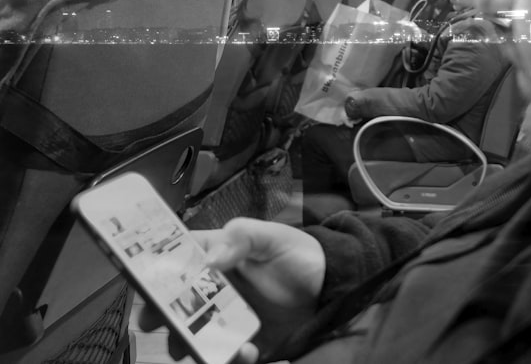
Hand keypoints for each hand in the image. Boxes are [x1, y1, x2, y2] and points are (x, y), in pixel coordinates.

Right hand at [137, 218, 325, 363]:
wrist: (331, 289)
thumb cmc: (299, 255)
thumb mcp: (274, 237)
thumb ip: (243, 237)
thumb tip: (210, 259)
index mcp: (216, 258)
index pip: (176, 260)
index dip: (154, 269)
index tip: (143, 281)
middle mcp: (213, 291)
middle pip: (172, 304)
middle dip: (157, 314)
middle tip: (154, 321)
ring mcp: (225, 320)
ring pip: (191, 337)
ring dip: (187, 345)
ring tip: (196, 348)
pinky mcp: (242, 345)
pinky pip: (224, 359)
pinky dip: (229, 360)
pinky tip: (247, 352)